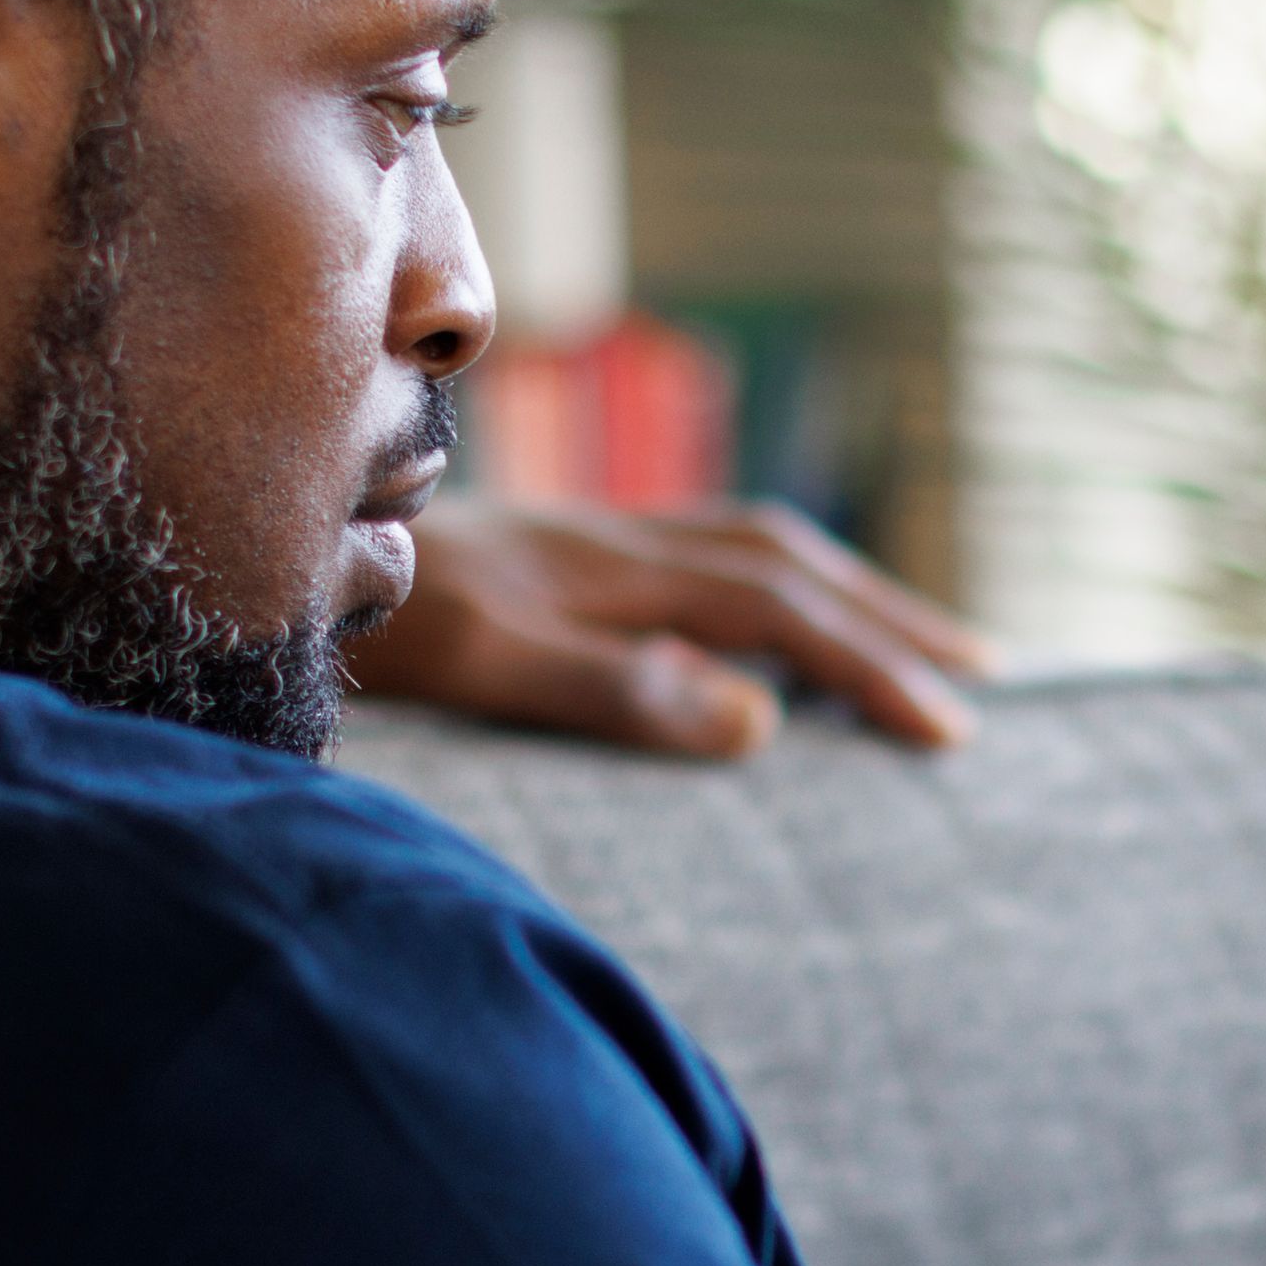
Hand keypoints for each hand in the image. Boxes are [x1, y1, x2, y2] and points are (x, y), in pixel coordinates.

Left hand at [345, 498, 990, 759]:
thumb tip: (763, 720)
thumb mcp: (494, 671)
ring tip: (915, 642)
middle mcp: (615, 539)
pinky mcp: (557, 554)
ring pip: (753, 548)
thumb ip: (622, 692)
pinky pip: (704, 554)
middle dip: (892, 618)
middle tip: (985, 673)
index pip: (781, 612)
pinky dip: (775, 585)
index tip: (953, 726)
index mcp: (616, 569)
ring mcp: (587, 540)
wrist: (280, 558)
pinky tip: (774, 621)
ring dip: (845, 594)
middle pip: (788, 563)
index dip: (875, 664)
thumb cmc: (379, 631)